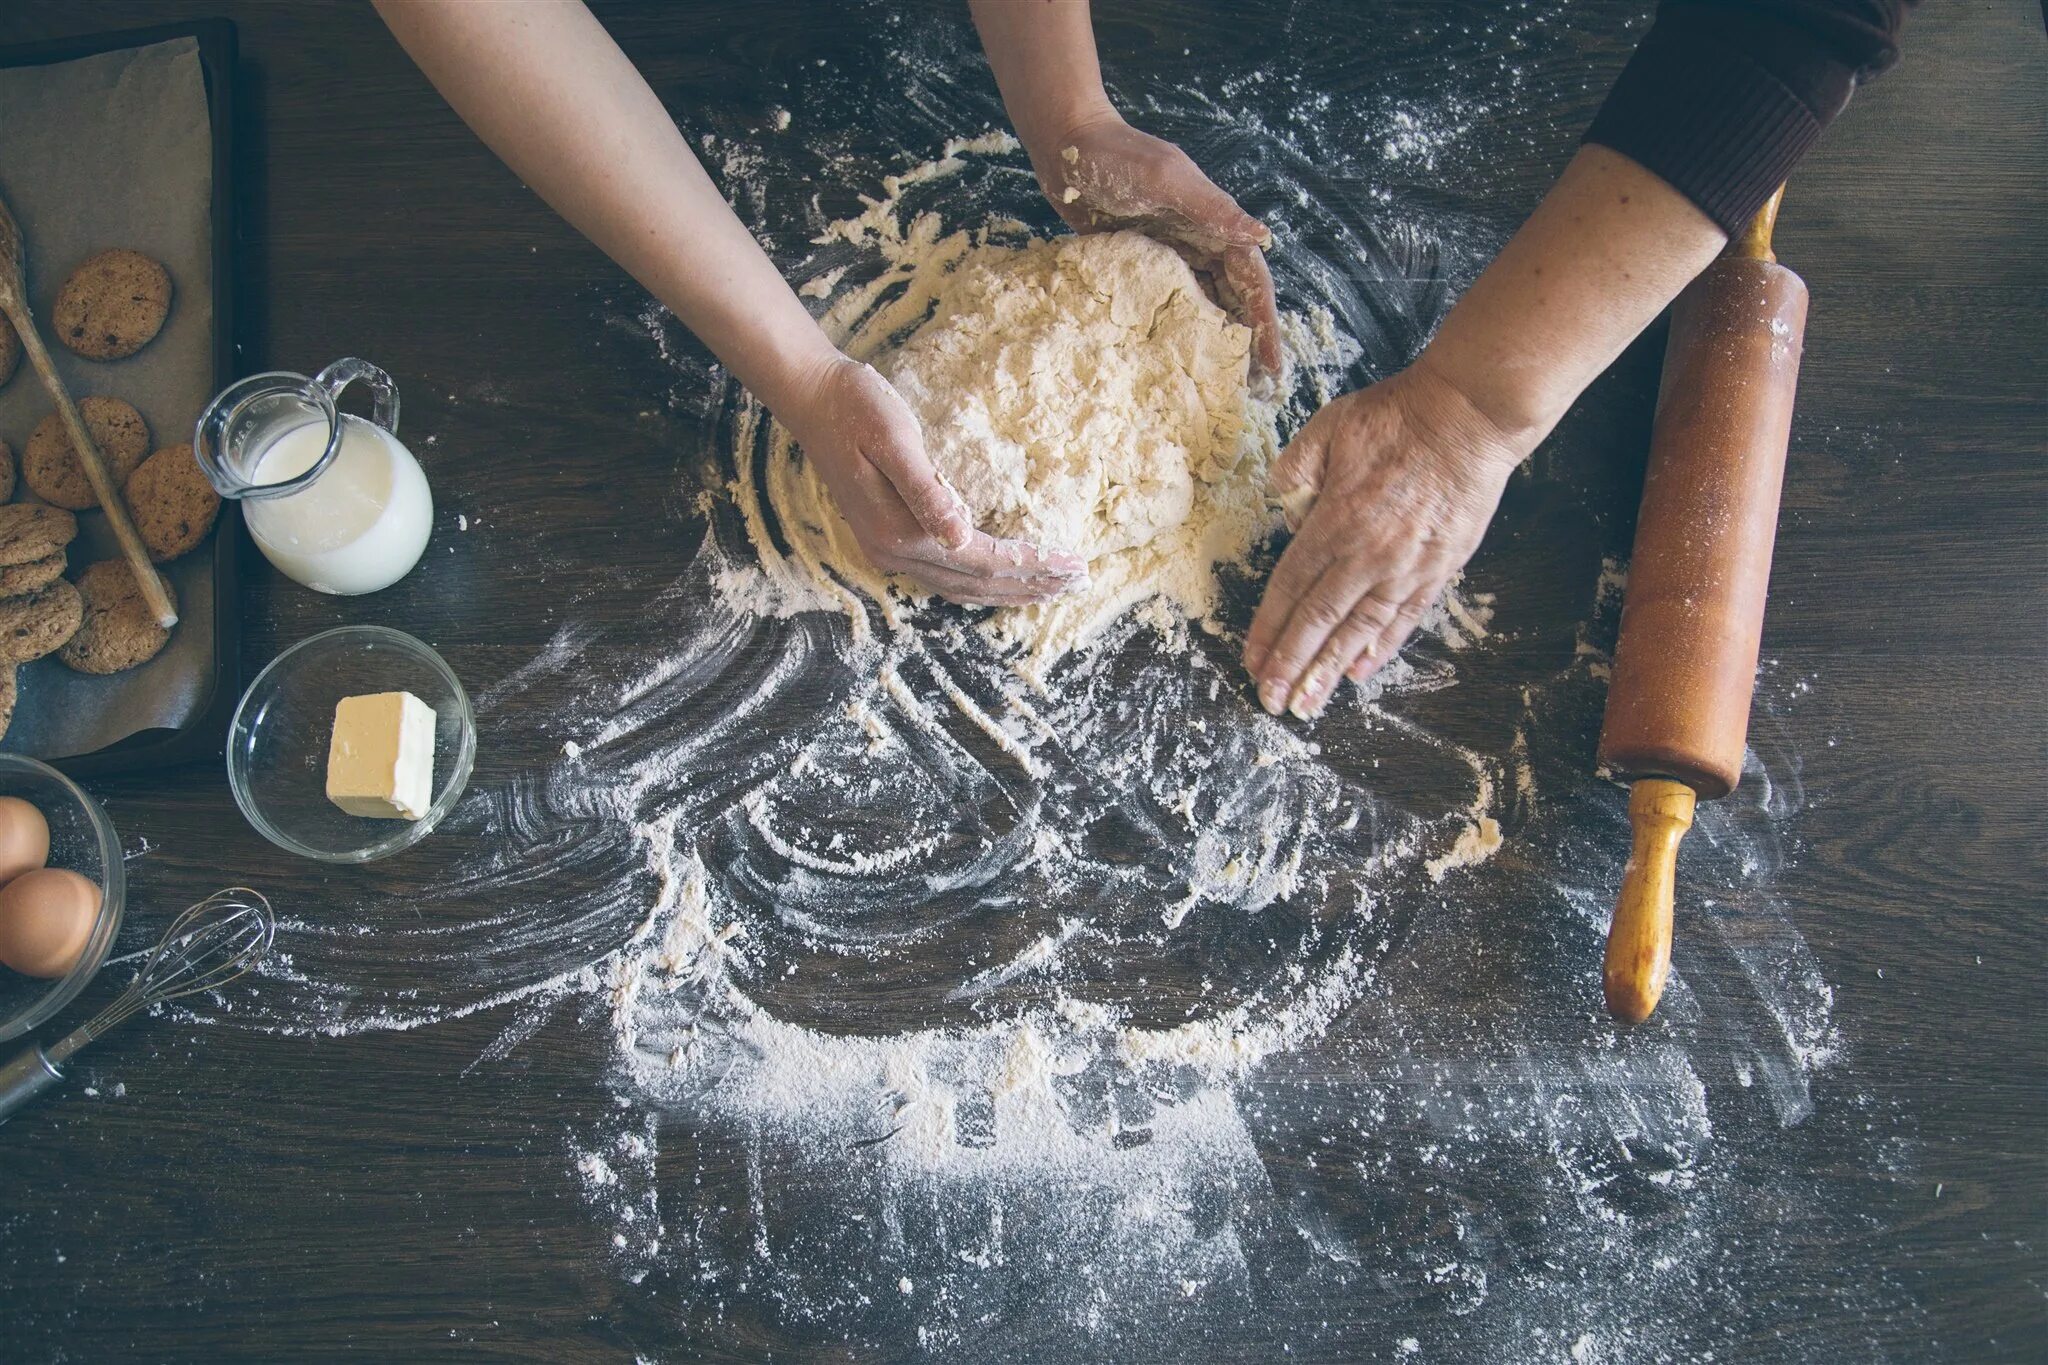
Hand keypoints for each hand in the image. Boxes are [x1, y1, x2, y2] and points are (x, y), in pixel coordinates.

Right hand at [783, 357, 1088, 606]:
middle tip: (1078, 582)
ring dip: (1008, 590)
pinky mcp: (887, 540)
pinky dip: (981, 583)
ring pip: (960, 588)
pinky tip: (1002, 579)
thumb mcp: (894, 438)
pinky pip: (945, 577)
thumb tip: (963, 535)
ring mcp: (887, 550)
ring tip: (1050, 589)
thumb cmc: (856, 407)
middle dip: (1029, 585)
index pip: (982, 560)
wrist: (812, 398)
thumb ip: (927, 489)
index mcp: (900, 531)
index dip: (1030, 564)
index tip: (1072, 560)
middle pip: (976, 584)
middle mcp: (894, 552)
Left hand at [1032, 112, 1283, 380]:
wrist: (1066, 146)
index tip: (1273, 366)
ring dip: (1219, 340)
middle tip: (1257, 389)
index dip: (1265, 325)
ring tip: (1225, 383)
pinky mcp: (1141, 262)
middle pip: (1235, 299)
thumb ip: (1213, 209)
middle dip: (1250, 342)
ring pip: (1206, 304)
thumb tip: (1263, 236)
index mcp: (1215, 223)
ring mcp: (1172, 253)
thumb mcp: (1167, 179)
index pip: (1251, 282)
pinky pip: (1169, 301)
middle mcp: (1200, 241)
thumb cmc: (1116, 155)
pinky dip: (1180, 328)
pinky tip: (1176, 358)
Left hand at [1243, 361, 1531, 716]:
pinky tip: (1360, 671)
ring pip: (1361, 630)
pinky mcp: (1439, 568)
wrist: (1470, 414)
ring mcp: (1406, 566)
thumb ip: (1295, 470)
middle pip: (1319, 621)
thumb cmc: (1399, 416)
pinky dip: (1381, 647)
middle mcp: (1367, 554)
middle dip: (1291, 665)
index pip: (1290, 588)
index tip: (1252, 660)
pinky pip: (1404, 618)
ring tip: (1308, 703)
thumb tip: (1284, 511)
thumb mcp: (1328, 427)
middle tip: (1270, 700)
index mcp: (1334, 521)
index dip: (1269, 629)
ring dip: (1330, 670)